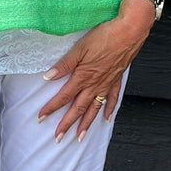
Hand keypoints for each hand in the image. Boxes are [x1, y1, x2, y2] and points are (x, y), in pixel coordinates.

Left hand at [39, 0, 154, 140]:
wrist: (129, 32)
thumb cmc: (105, 36)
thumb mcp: (80, 48)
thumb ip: (64, 64)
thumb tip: (48, 76)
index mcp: (83, 76)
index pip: (63, 96)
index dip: (51, 108)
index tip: (41, 118)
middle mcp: (95, 84)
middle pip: (78, 108)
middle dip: (67, 124)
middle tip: (58, 138)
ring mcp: (107, 84)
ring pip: (94, 109)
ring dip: (86, 124)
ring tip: (79, 137)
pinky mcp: (116, 80)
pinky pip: (112, 99)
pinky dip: (109, 110)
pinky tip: (106, 119)